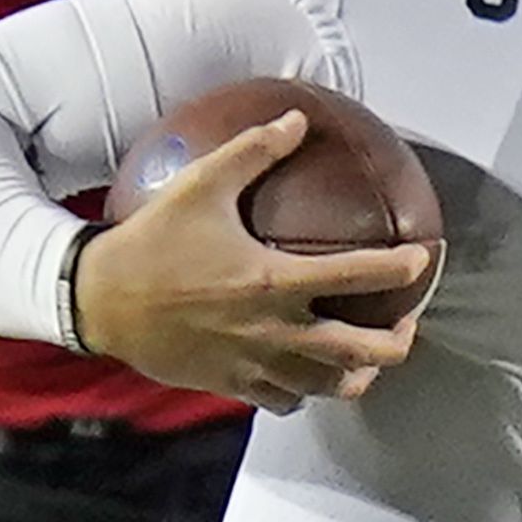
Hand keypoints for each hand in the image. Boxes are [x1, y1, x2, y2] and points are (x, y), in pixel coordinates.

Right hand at [70, 108, 434, 404]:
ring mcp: (255, 364)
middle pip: (360, 353)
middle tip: (404, 325)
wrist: (99, 301)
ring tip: (368, 359)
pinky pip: (285, 401)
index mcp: (274, 279)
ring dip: (357, 375)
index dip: (400, 268)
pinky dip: (305, 391)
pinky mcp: (232, 385)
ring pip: (327, 387)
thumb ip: (254, 151)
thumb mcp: (201, 184)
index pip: (358, 276)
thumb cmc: (152, 240)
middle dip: (395, 342)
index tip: (422, 260)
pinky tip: (308, 377)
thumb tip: (297, 121)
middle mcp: (274, 330)